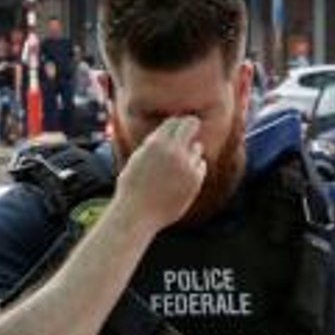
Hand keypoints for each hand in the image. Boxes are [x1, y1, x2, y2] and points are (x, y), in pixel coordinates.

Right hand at [114, 116, 206, 232]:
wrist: (137, 214)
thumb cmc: (133, 186)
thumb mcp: (139, 157)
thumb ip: (154, 142)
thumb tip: (171, 128)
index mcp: (156, 143)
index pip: (175, 120)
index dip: (176, 124)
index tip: (176, 129)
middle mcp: (173, 151)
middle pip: (192, 124)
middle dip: (191, 127)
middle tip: (187, 134)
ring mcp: (187, 166)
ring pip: (197, 147)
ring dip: (190, 152)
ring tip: (176, 167)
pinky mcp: (195, 180)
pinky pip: (201, 165)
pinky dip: (194, 168)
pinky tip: (181, 179)